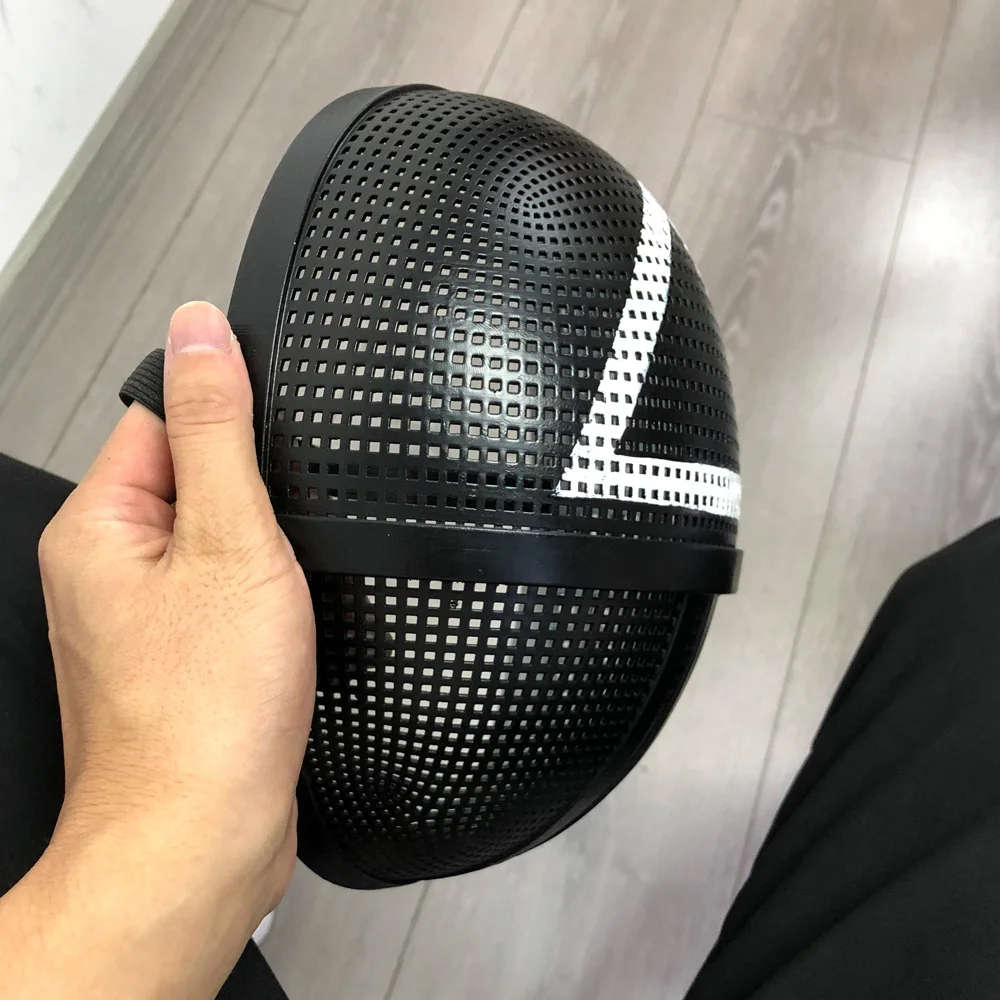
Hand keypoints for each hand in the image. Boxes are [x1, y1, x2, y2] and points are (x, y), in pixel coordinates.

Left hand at [5, 302, 315, 998]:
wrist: (202, 838)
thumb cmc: (205, 713)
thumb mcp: (229, 541)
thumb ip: (216, 428)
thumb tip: (198, 331)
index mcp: (98, 526)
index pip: (162, 417)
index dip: (228, 425)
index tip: (269, 459)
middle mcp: (106, 571)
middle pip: (196, 481)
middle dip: (252, 502)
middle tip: (275, 551)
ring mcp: (142, 619)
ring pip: (219, 544)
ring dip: (262, 557)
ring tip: (276, 602)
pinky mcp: (180, 659)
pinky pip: (226, 597)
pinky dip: (261, 602)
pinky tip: (278, 632)